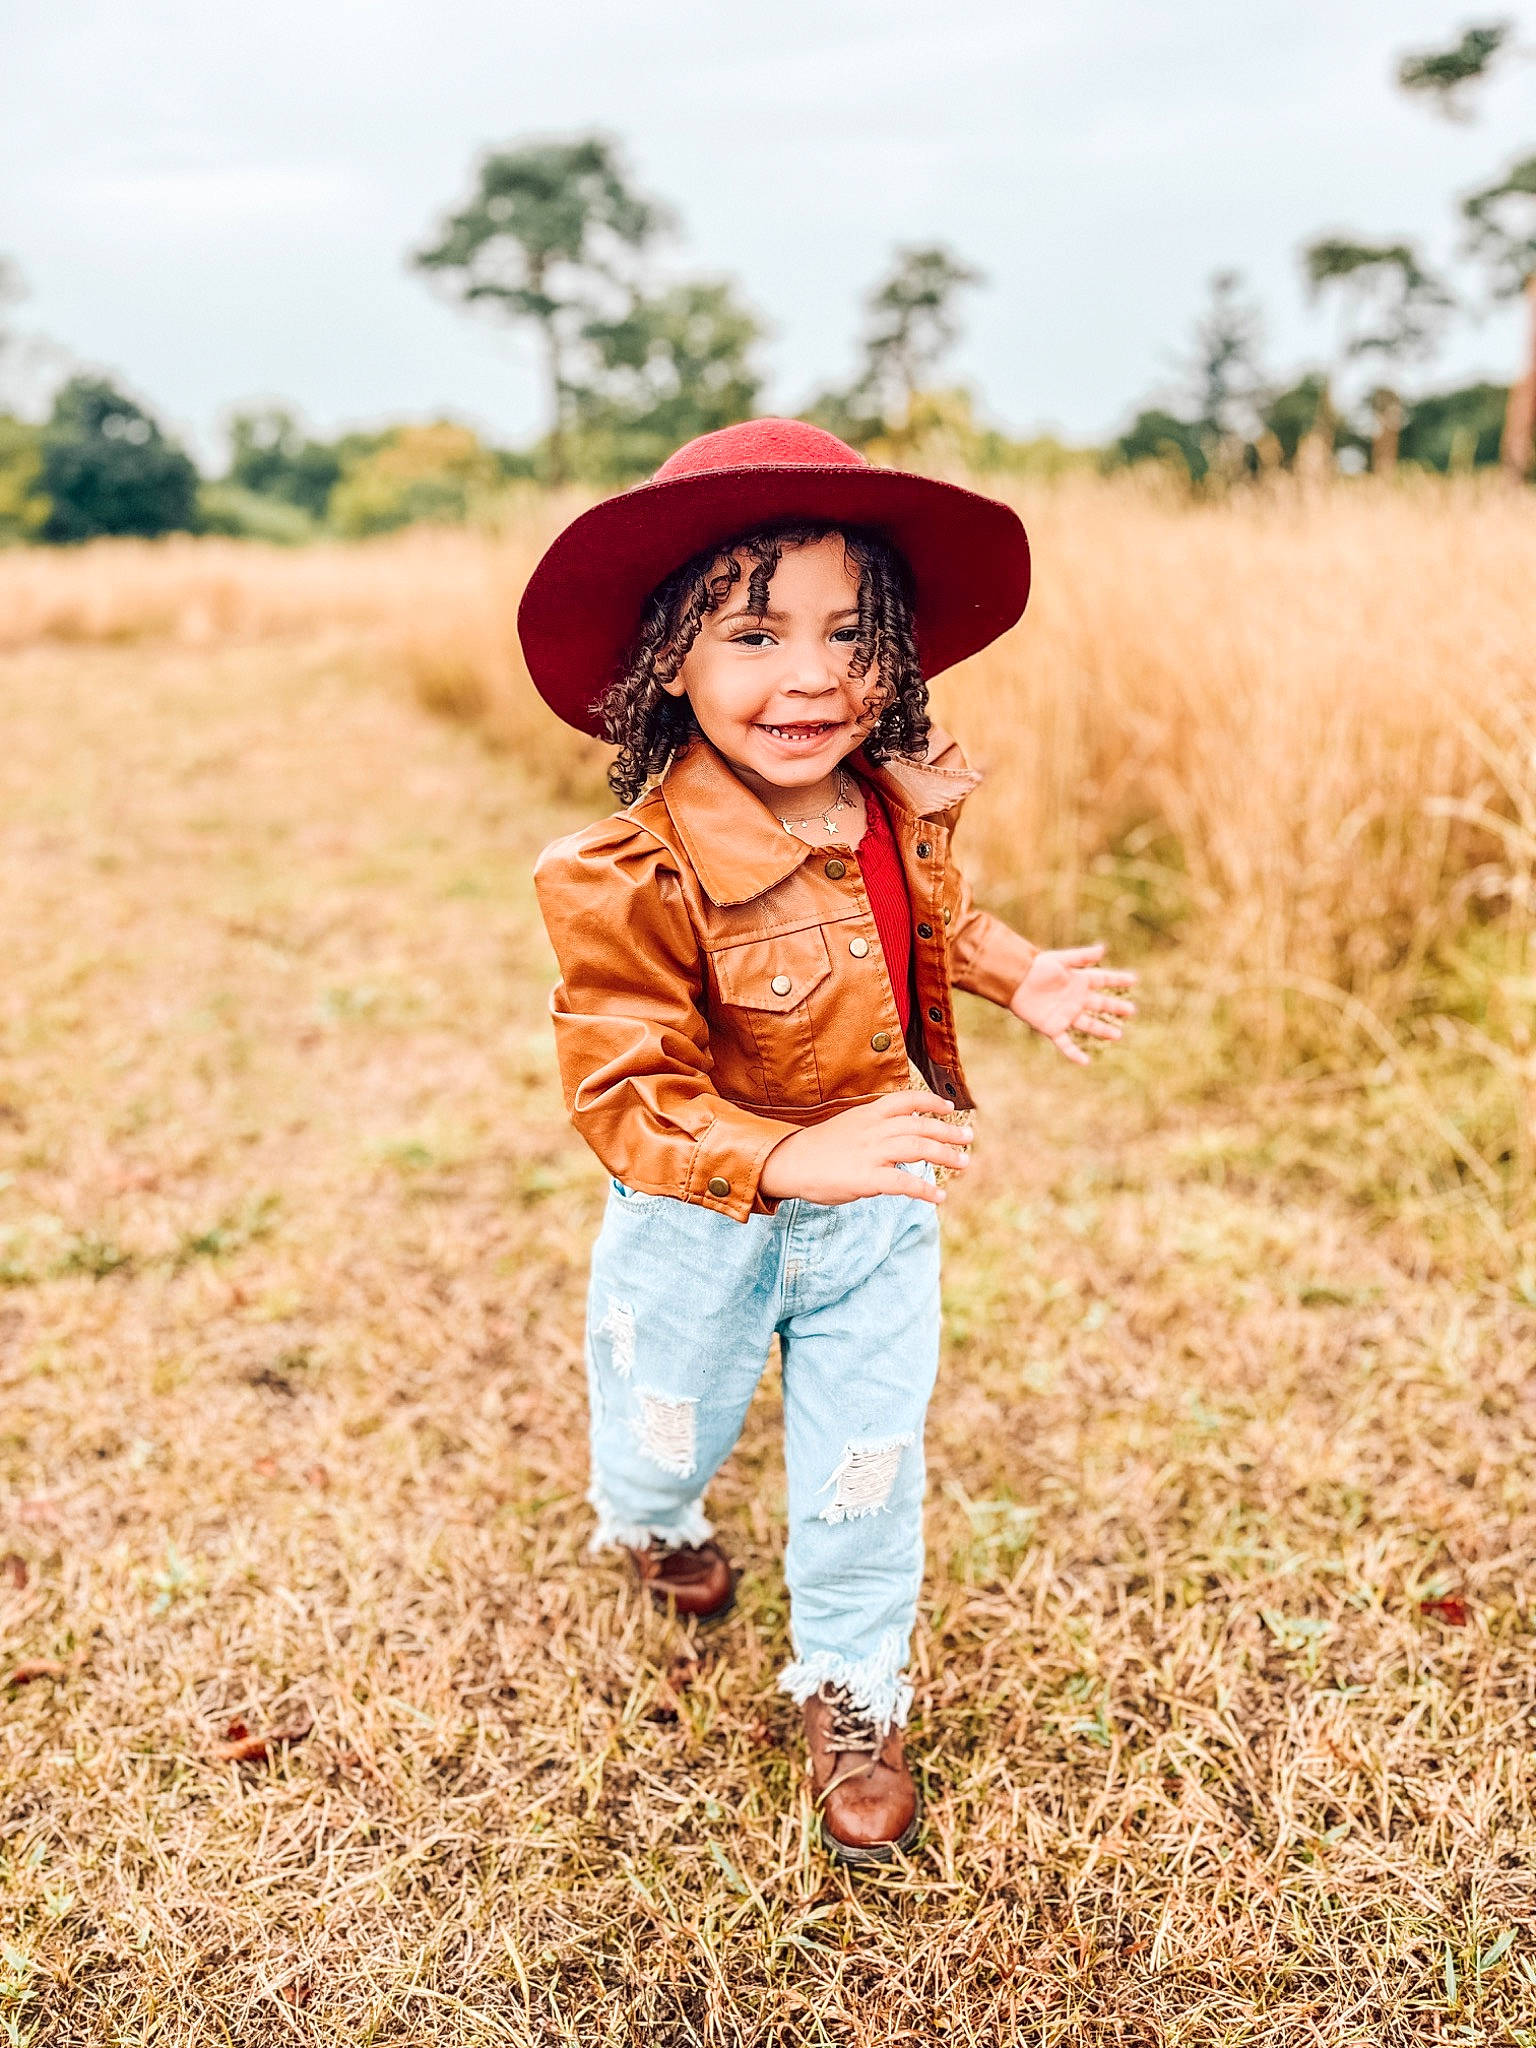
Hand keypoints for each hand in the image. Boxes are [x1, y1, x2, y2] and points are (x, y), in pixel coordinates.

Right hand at [758, 1090, 971, 1206]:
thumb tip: (897, 1136)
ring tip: (964, 1163)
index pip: (906, 1100)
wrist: (788, 1162)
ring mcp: (871, 1153)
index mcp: (868, 1114)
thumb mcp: (848, 1126)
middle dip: (948, 1132)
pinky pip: (902, 1183)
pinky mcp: (866, 1178)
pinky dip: (924, 1190)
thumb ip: (873, 1128)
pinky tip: (939, 1198)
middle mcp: (874, 1130)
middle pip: (920, 1126)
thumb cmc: (818, 1148)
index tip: (949, 1108)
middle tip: (969, 1138)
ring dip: (945, 1155)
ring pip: (918, 1148)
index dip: (931, 1103)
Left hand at [1010, 943, 1136, 1066]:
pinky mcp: (1052, 1027)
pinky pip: (1065, 1043)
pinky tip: (1085, 1062)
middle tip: (1131, 1011)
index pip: (1102, 980)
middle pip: (1100, 1004)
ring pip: (1088, 1024)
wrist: (1014, 981)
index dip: (1117, 979)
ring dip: (1103, 1030)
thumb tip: (1103, 949)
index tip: (1133, 979)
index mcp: (1078, 981)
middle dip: (1115, 1008)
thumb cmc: (1036, 967)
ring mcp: (1065, 1014)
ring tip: (1118, 1035)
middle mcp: (1075, 999)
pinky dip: (1074, 1053)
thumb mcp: (1060, 960)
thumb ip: (1081, 957)